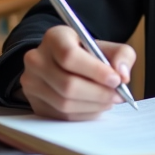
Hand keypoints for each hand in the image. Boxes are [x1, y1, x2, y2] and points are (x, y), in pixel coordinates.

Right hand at [19, 25, 135, 120]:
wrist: (62, 65)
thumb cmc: (87, 55)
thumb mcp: (106, 47)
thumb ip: (121, 55)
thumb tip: (123, 75)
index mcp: (54, 38)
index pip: (69, 56)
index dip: (95, 71)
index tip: (116, 80)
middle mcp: (36, 59)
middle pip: (67, 84)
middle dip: (98, 93)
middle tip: (118, 96)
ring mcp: (31, 83)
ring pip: (65, 103)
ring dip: (93, 106)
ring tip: (109, 101)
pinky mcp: (35, 104)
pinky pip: (62, 116)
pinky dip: (84, 114)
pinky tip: (95, 106)